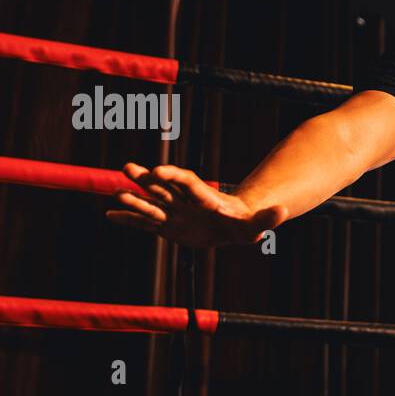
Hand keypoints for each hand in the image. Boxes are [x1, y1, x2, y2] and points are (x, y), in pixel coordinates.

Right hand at [106, 163, 285, 247]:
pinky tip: (110, 215)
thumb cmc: (246, 225)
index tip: (159, 171)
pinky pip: (145, 223)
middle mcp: (185, 202)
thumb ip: (268, 219)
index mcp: (205, 198)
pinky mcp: (167, 226)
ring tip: (115, 194)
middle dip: (146, 179)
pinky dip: (129, 220)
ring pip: (151, 204)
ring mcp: (174, 213)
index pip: (187, 183)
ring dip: (134, 199)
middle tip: (127, 168)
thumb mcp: (259, 225)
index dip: (174, 176)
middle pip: (164, 188)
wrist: (233, 227)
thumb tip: (284, 212)